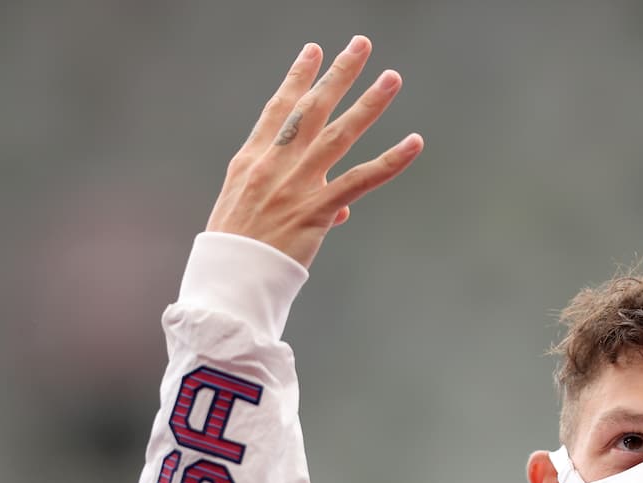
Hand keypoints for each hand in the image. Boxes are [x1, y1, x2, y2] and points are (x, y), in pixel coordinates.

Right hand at [206, 36, 423, 267]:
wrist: (229, 277)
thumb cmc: (236, 251)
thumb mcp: (248, 214)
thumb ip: (292, 200)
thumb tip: (341, 210)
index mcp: (252, 160)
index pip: (279, 109)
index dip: (298, 77)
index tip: (314, 51)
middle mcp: (275, 164)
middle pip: (312, 109)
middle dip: (339, 74)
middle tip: (361, 45)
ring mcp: (297, 184)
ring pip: (340, 134)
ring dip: (369, 103)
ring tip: (391, 78)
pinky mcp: (317, 209)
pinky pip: (361, 180)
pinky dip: (390, 161)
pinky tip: (413, 142)